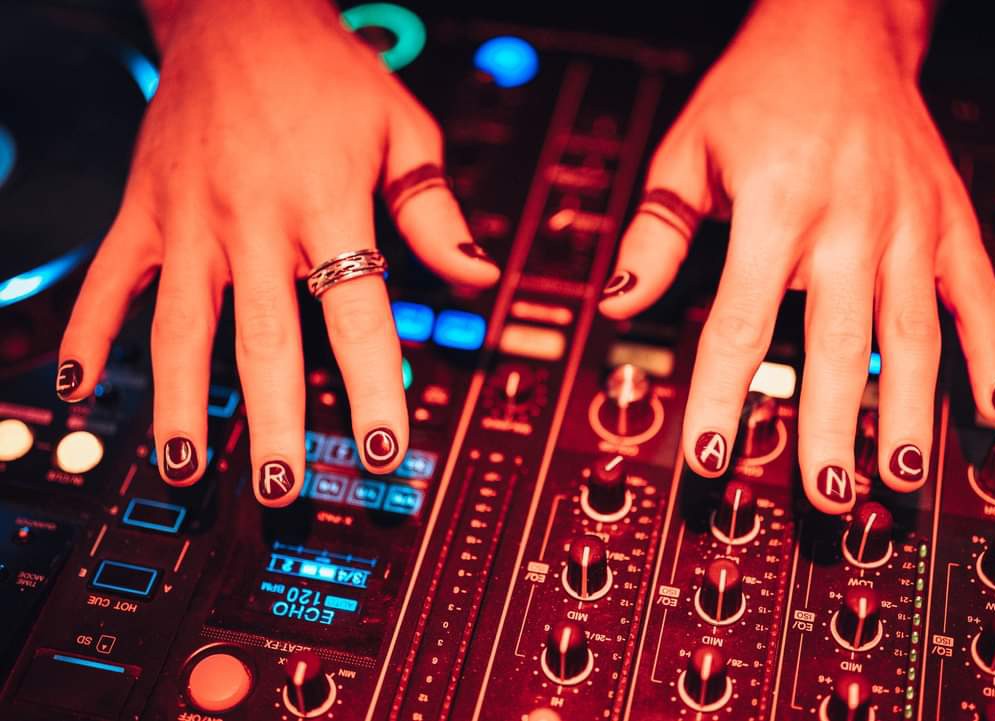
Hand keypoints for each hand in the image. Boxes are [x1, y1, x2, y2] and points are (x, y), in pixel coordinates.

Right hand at [56, 0, 498, 505]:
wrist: (239, 11)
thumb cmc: (326, 72)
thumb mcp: (403, 130)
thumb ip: (437, 212)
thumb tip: (478, 277)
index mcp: (327, 204)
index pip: (358, 316)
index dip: (373, 389)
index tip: (386, 450)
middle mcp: (254, 220)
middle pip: (264, 340)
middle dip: (273, 423)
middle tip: (281, 489)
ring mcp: (189, 219)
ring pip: (180, 327)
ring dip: (180, 402)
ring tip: (186, 466)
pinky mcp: (142, 210)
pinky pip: (107, 281)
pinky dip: (89, 333)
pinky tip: (80, 387)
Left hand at [599, 0, 994, 512]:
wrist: (841, 28)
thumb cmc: (760, 89)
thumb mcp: (688, 151)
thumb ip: (656, 235)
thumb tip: (619, 305)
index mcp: (776, 207)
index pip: (741, 324)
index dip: (722, 399)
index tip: (710, 457)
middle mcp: (850, 220)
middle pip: (838, 345)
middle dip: (831, 429)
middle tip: (823, 494)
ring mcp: (910, 223)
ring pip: (913, 333)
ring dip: (912, 410)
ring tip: (902, 474)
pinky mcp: (949, 219)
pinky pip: (978, 296)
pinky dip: (992, 353)